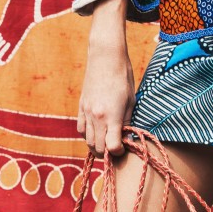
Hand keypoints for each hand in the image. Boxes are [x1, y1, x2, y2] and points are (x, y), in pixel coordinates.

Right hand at [77, 0, 134, 155]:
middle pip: (98, 148)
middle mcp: (96, 117)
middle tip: (116, 151)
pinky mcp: (81, 107)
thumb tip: (126, 139)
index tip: (125, 149)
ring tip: (107, 145)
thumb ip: (127, 123)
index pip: (112, 147)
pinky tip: (96, 133)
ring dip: (97, 147)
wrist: (105, 57)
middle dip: (108, 154)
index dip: (119, 153)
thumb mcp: (131, 102)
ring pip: (88, 141)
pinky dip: (87, 136)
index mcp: (111, 117)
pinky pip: (81, 129)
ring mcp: (87, 112)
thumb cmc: (123, 78)